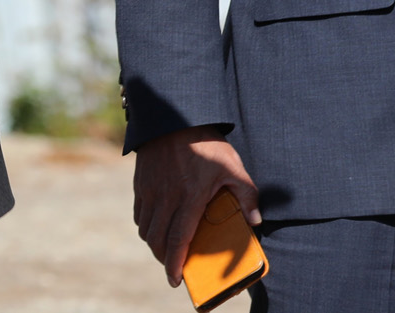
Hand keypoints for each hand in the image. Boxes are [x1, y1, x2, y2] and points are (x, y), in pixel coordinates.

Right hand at [133, 125, 260, 287]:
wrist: (173, 114)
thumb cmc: (206, 143)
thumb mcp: (233, 167)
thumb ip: (246, 195)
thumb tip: (255, 220)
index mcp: (190, 196)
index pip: (179, 238)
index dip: (174, 263)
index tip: (174, 279)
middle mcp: (166, 196)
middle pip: (158, 239)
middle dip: (164, 258)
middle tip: (173, 266)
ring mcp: (150, 189)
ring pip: (146, 228)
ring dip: (154, 243)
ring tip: (166, 248)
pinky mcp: (140, 182)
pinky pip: (139, 213)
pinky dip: (146, 226)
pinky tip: (156, 226)